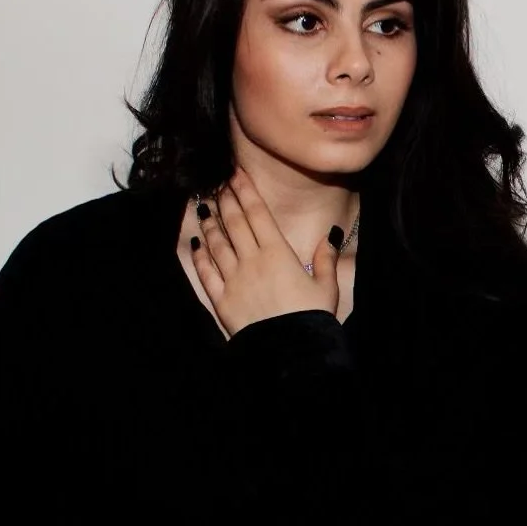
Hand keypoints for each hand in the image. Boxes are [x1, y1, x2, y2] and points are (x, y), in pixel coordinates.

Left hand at [190, 166, 339, 335]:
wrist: (293, 351)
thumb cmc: (313, 318)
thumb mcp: (327, 286)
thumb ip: (326, 258)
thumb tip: (330, 235)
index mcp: (279, 253)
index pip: (258, 213)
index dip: (245, 190)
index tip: (235, 173)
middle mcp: (252, 261)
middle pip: (234, 223)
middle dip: (225, 200)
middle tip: (217, 184)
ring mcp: (234, 280)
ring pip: (217, 243)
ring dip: (210, 224)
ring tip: (204, 207)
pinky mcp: (223, 300)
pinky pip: (207, 273)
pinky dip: (200, 256)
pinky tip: (196, 244)